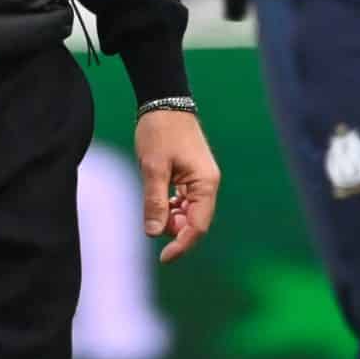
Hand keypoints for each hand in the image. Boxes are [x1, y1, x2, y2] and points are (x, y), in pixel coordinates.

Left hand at [136, 109, 219, 263]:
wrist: (164, 100)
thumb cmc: (160, 131)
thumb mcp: (153, 167)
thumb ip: (155, 201)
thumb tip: (154, 234)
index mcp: (205, 183)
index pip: (197, 226)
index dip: (181, 245)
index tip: (163, 258)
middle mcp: (208, 184)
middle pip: (194, 222)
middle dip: (174, 227)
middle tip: (151, 216)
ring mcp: (200, 180)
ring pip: (188, 213)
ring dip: (170, 216)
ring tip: (152, 199)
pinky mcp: (191, 175)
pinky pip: (183, 201)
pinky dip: (170, 205)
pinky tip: (157, 196)